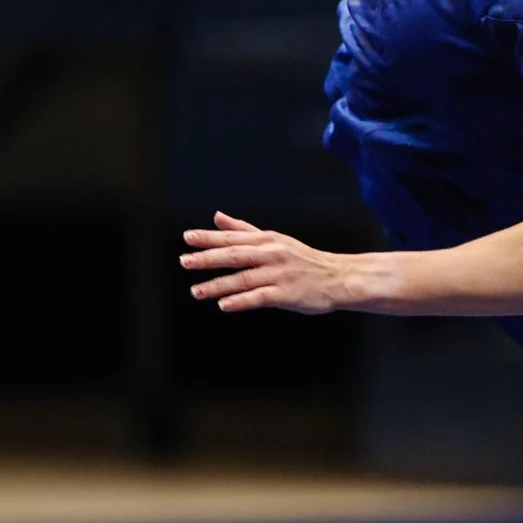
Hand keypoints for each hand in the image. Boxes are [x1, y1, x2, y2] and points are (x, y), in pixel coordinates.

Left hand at [182, 212, 355, 314]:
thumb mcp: (274, 239)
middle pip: (235, 255)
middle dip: (208, 258)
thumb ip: (243, 230)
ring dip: (218, 285)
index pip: (233, 237)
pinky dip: (241, 301)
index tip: (187, 238)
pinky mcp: (285, 294)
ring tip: (197, 291)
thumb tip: (217, 217)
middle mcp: (271, 254)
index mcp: (266, 240)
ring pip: (243, 279)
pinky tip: (224, 305)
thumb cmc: (303, 259)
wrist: (337, 276)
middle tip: (185, 261)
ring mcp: (278, 274)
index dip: (209, 237)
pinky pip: (259, 297)